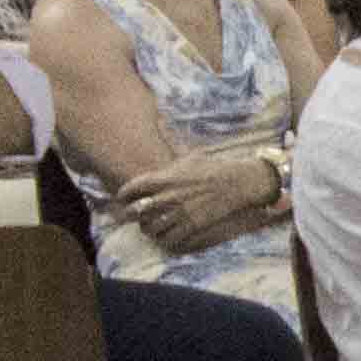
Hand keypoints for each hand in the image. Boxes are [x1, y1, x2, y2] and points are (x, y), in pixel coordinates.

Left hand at [111, 148, 259, 243]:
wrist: (238, 182)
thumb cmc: (212, 167)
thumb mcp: (189, 155)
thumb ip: (169, 143)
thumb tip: (159, 121)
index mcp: (165, 178)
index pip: (131, 189)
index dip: (122, 196)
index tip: (122, 199)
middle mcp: (169, 196)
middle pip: (135, 212)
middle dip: (130, 216)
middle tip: (130, 217)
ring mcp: (180, 212)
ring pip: (150, 228)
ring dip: (148, 228)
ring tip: (149, 227)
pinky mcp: (192, 226)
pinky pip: (169, 239)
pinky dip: (164, 239)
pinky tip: (166, 235)